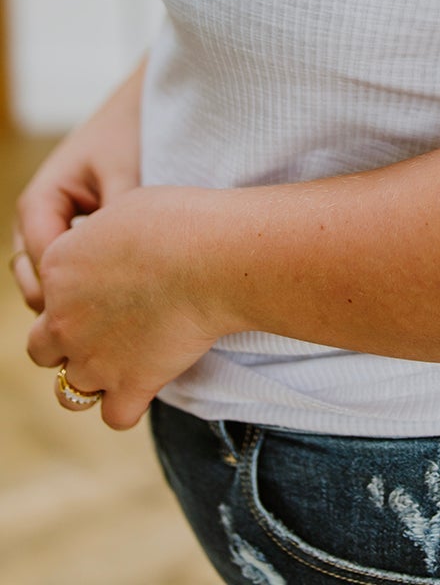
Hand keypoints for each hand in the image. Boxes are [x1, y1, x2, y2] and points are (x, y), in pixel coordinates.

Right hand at [12, 59, 144, 313]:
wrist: (142, 107)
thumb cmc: (132, 134)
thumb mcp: (125, 177)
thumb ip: (116, 225)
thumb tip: (121, 275)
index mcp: (37, 202)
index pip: (42, 268)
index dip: (72, 294)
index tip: (113, 310)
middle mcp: (36, 219)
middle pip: (38, 284)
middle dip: (70, 304)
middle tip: (117, 321)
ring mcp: (51, 227)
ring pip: (52, 282)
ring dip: (80, 296)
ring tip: (125, 309)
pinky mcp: (72, 232)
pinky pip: (72, 270)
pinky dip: (92, 282)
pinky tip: (130, 291)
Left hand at [25, 185, 218, 430]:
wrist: (214, 256)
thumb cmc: (179, 220)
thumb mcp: (125, 208)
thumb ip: (99, 238)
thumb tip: (105, 247)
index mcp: (58, 268)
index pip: (45, 294)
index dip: (75, 294)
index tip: (110, 285)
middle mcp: (64, 319)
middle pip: (41, 349)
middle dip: (68, 343)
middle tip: (108, 327)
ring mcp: (93, 359)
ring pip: (69, 392)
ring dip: (92, 379)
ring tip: (125, 360)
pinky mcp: (130, 386)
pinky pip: (115, 415)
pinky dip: (129, 404)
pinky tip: (149, 381)